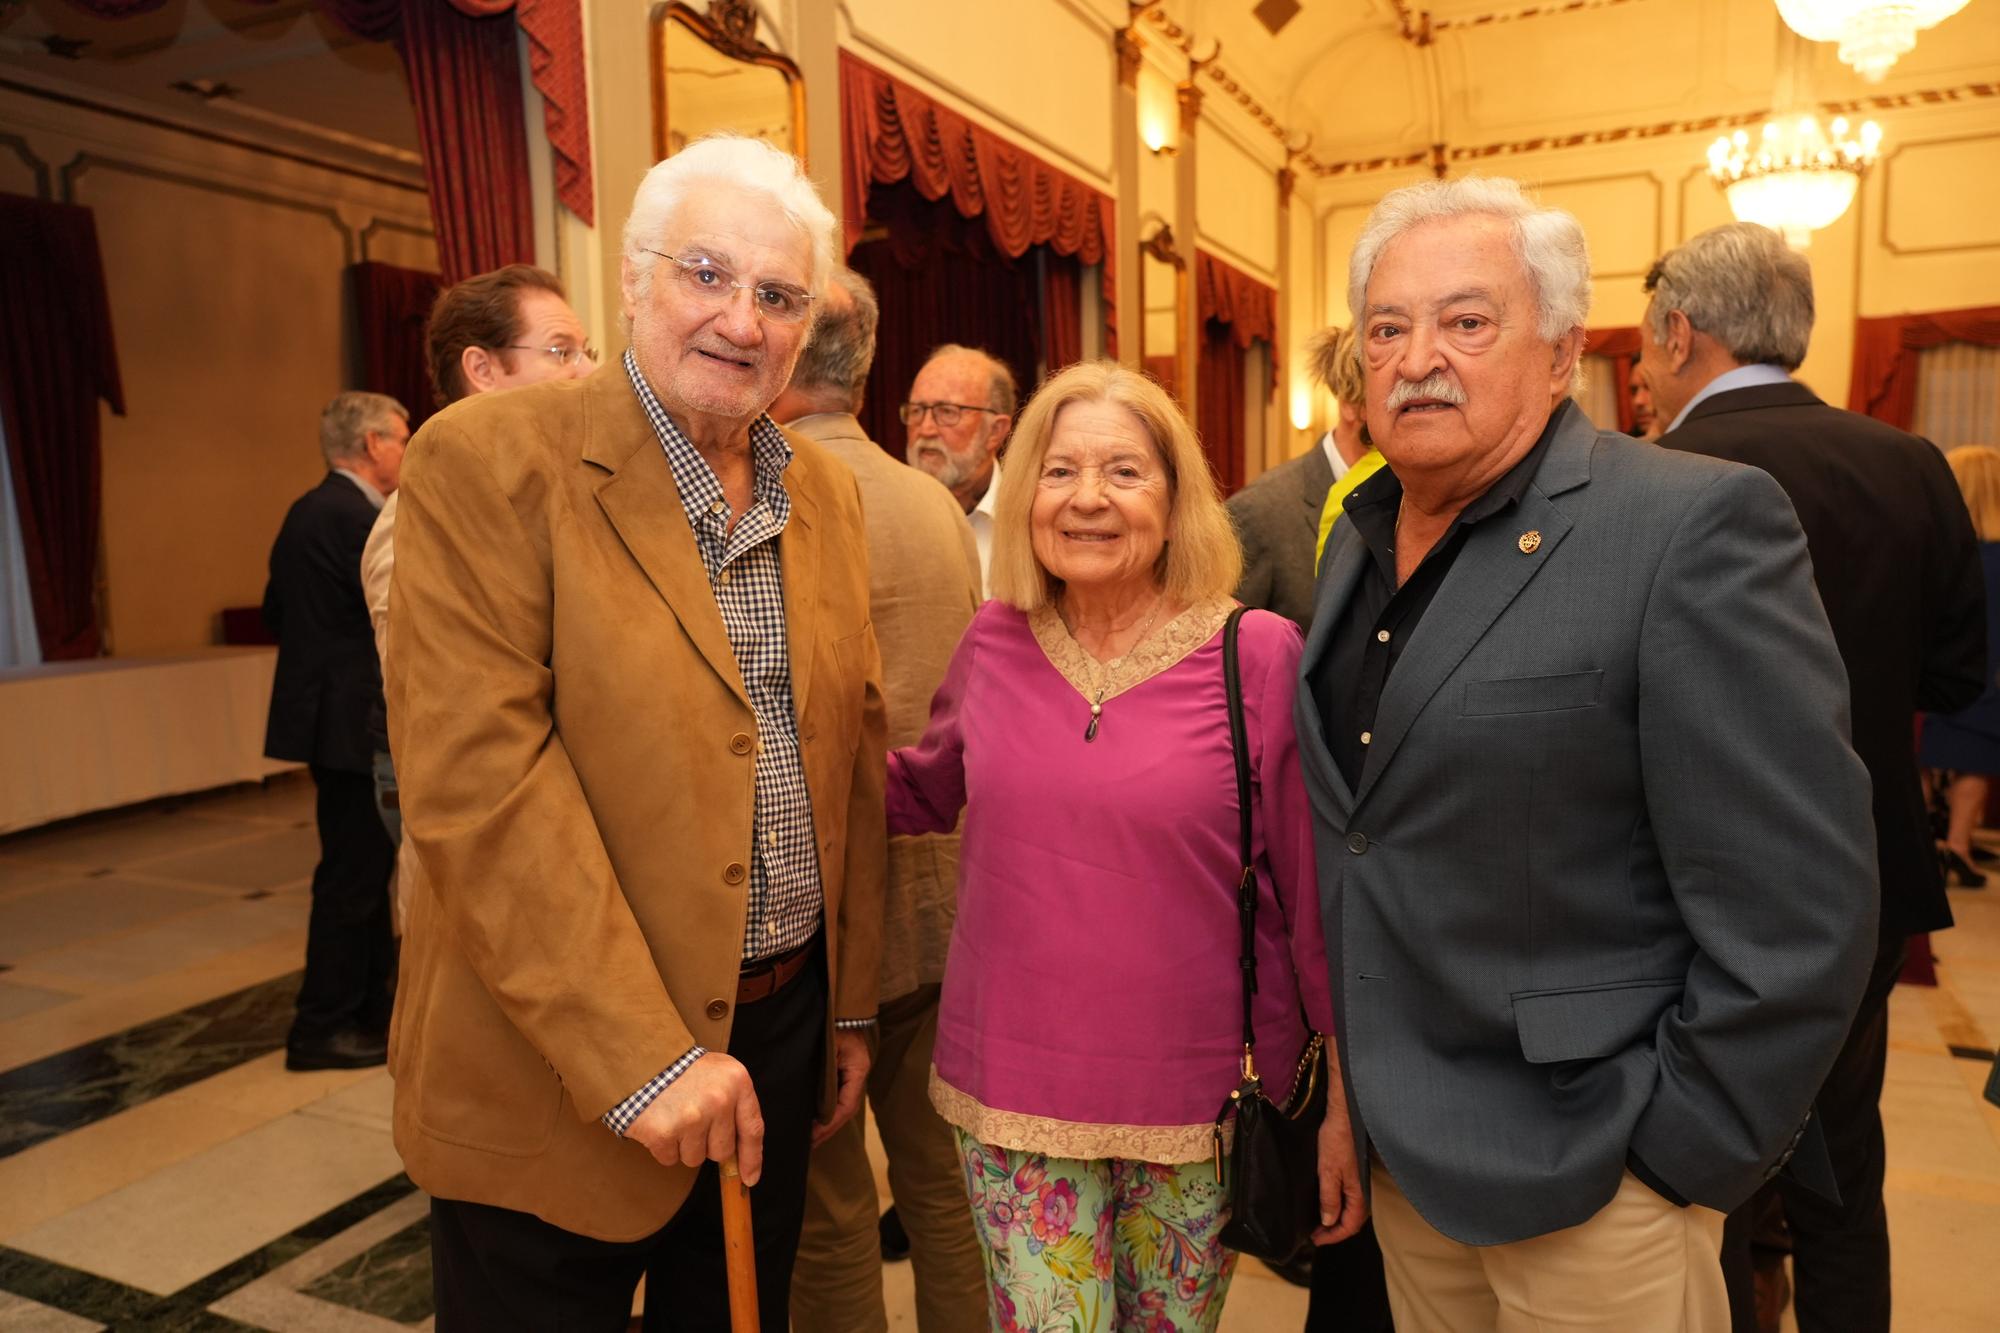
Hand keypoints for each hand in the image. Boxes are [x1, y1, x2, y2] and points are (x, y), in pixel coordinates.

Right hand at [625, 1052, 765, 1184]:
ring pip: (695, 1158)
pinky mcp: (665, 1132)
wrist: (641, 1059)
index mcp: (737, 1082)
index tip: (749, 1179)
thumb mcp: (720, 1074)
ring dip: (683, 1146)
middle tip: (692, 1121)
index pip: (752, 1129)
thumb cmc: (684, 1070)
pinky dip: (663, 1147)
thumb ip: (735, 1107)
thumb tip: (742, 1161)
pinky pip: (670, 1159)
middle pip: (722, 1151)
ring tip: (674, 1117)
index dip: (752, 1159)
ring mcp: (692, 1117)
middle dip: (707, 1144)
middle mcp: (719, 1100)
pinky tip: (659, 1122)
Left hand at [811, 1029, 871, 1146]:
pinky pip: (836, 1093)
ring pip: (841, 1103)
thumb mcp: (831, 1049)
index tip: (813, 1138)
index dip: (829, 1125)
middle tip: (810, 1144)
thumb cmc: (834, 1024)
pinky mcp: (844, 1069)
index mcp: (857, 1071)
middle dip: (828, 1128)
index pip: (845, 1107)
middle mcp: (857, 1075)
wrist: (841, 1005)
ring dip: (827, 1120)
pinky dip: (826, 1107)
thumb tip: (818, 1108)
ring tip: (810, 1135)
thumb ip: (826, 1077)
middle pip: (845, 1110)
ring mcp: (852, 1072)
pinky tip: (813, 1115)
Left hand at [1311, 1090, 1367, 1245]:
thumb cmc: (1337, 1140)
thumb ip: (1329, 1198)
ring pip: (1351, 1210)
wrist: (1344, 1116)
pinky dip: (1338, 1208)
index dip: (1333, 1237)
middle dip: (1334, 1232)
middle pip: (1352, 1221)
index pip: (1349, 1225)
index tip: (1316, 1240)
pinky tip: (1327, 1205)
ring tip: (1319, 1225)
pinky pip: (1349, 1199)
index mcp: (1358, 1193)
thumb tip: (1328, 1221)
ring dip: (1336, 1221)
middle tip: (1316, 1236)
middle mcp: (1361, 1190)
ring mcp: (1358, 1182)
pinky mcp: (1353, 1174)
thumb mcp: (1328, 1171)